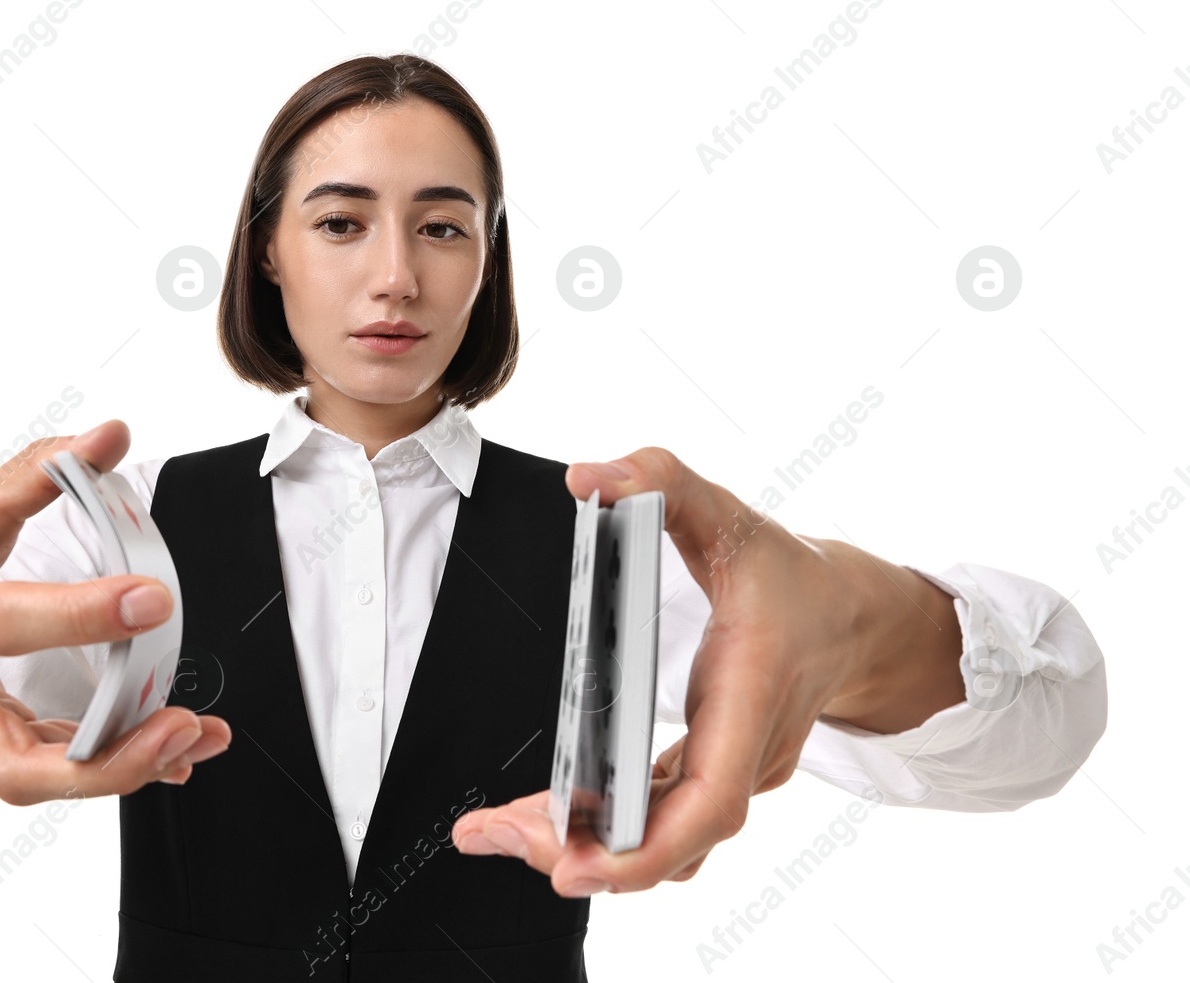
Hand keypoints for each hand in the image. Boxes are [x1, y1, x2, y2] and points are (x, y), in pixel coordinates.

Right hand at [0, 420, 230, 804]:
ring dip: (121, 767)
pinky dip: (111, 761)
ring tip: (194, 737)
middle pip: (7, 760)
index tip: (153, 600)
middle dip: (101, 755)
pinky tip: (172, 749)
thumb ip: (37, 472)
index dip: (76, 616)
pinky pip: (46, 768)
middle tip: (181, 723)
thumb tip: (108, 436)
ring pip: (30, 780)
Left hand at [450, 448, 960, 895]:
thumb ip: (660, 479)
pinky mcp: (711, 774)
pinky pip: (657, 821)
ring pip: (663, 843)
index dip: (646, 848)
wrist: (850, 616)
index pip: (711, 800)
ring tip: (495, 831)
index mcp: (750, 695)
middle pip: (674, 841)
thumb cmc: (788, 573)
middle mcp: (745, 751)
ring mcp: (731, 772)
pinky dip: (600, 828)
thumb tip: (587, 477)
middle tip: (496, 839)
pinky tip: (538, 819)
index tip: (579, 867)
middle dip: (587, 857)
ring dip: (582, 849)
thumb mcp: (727, 512)